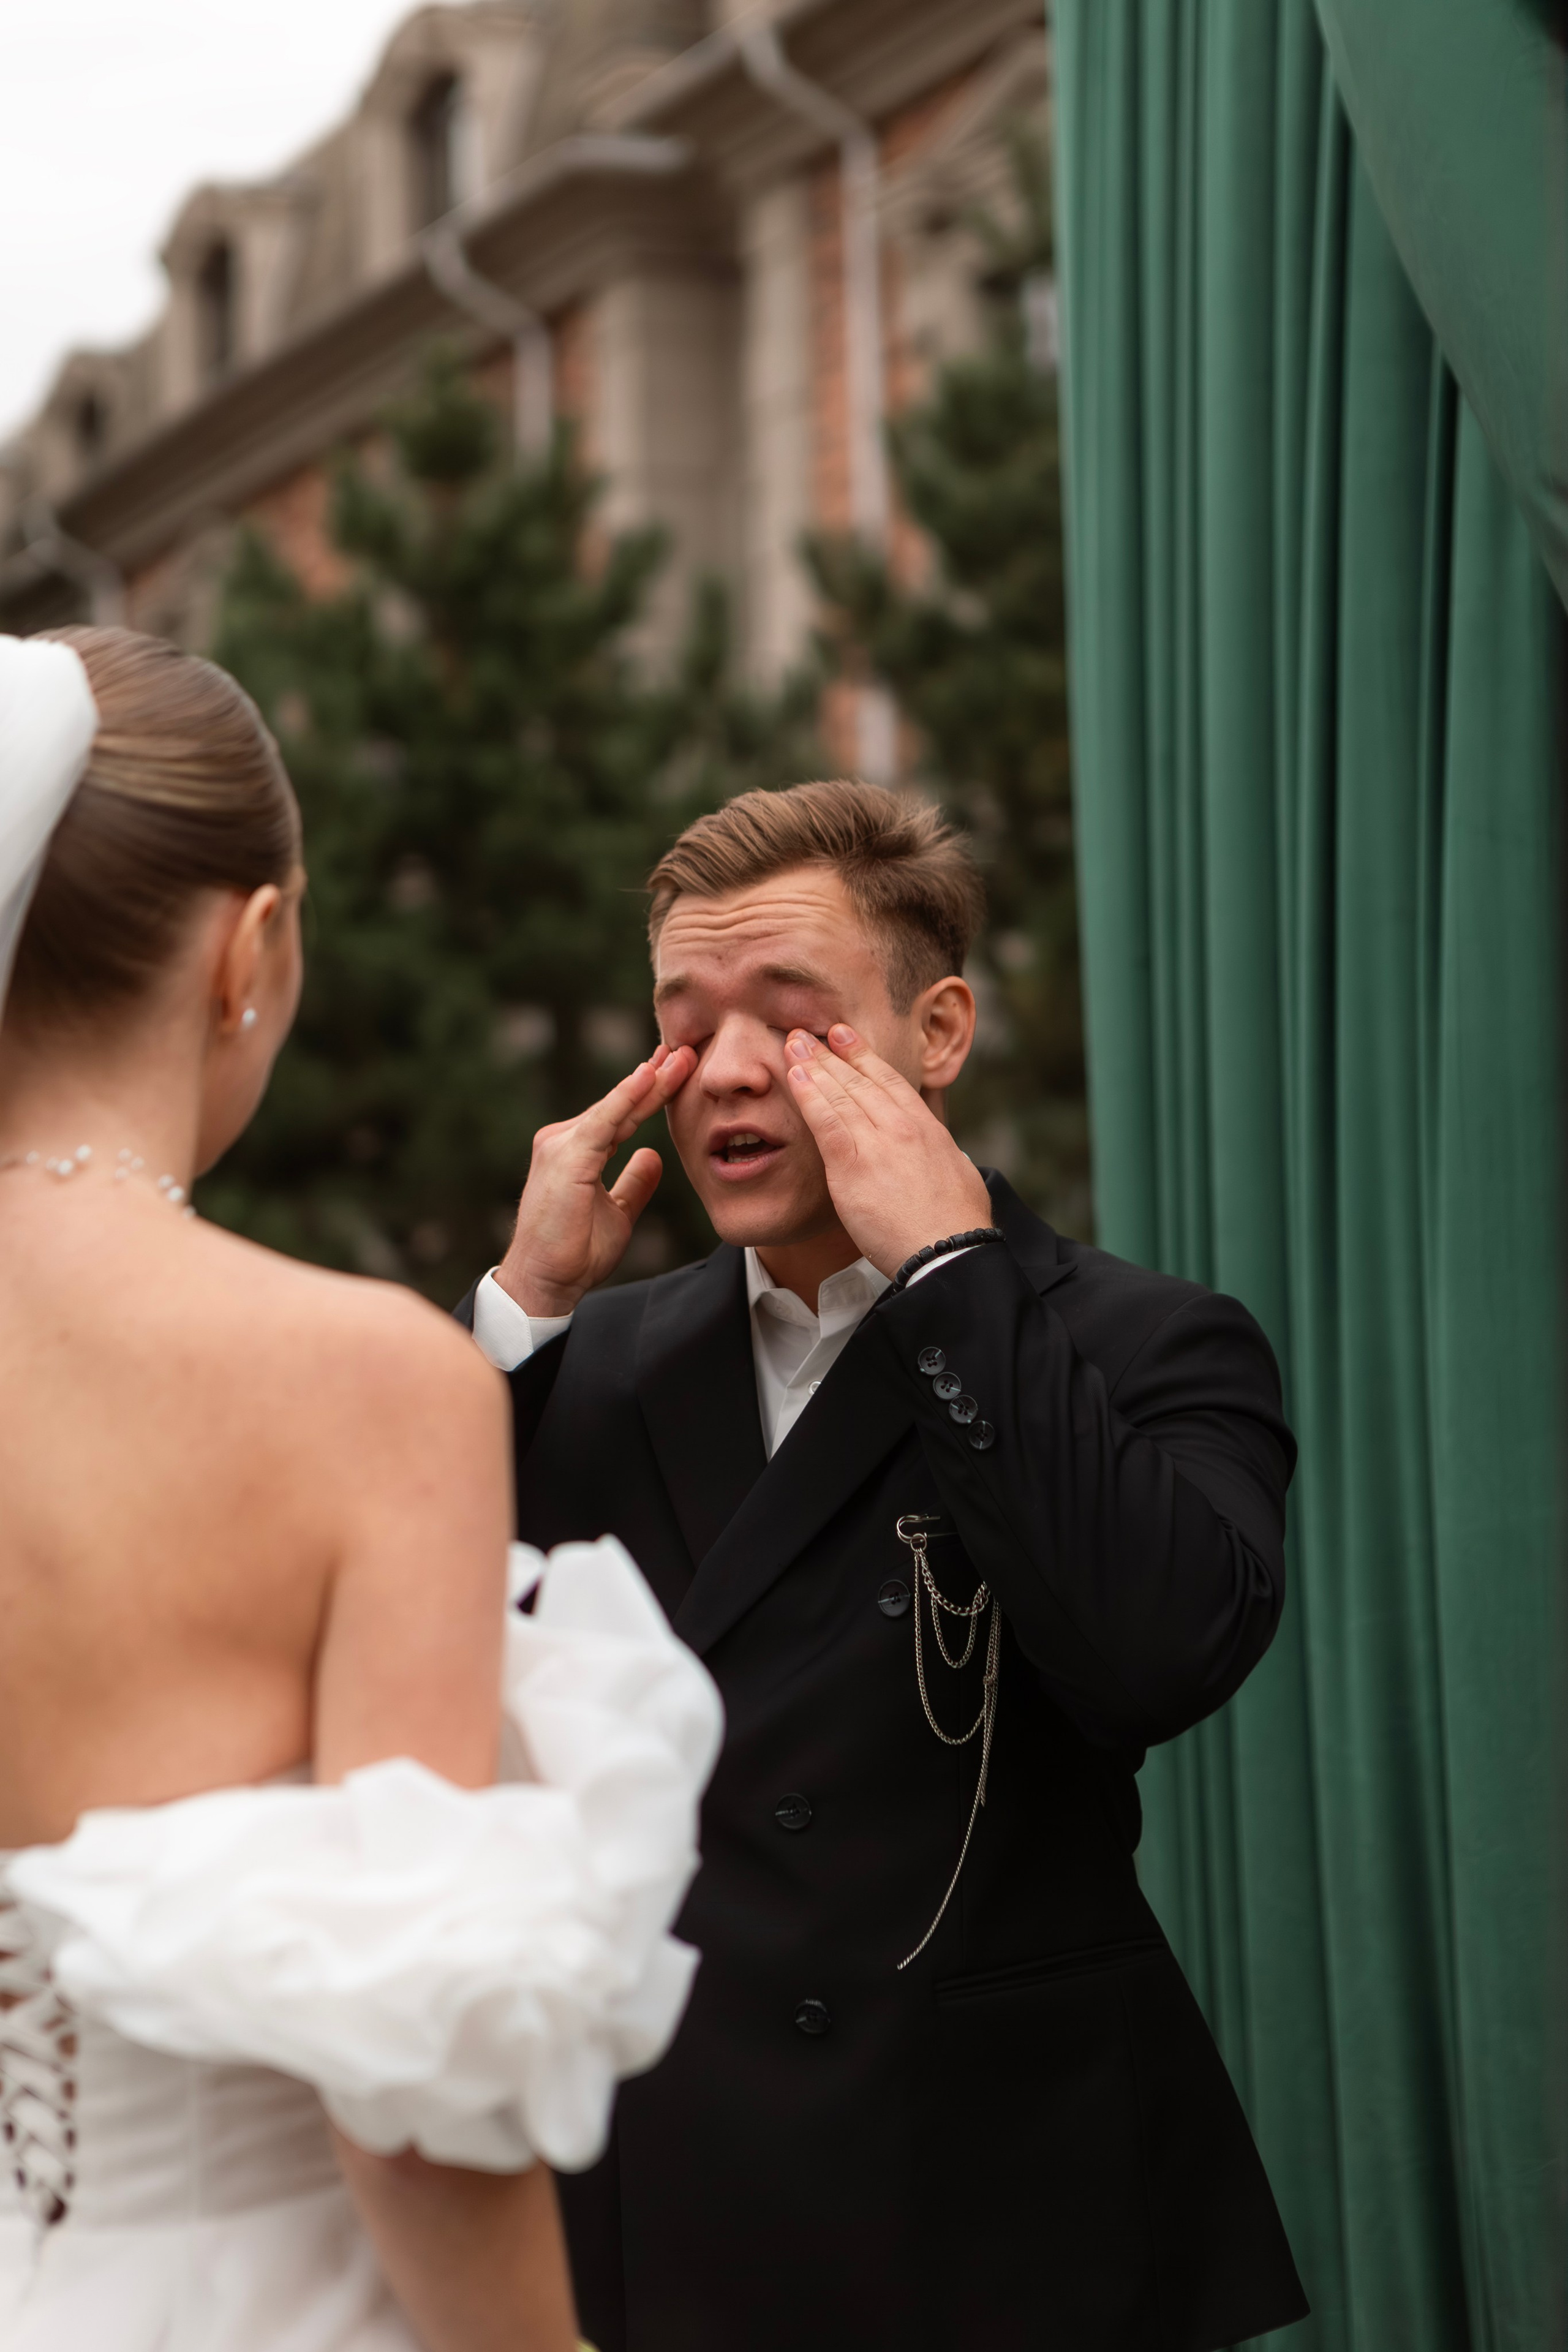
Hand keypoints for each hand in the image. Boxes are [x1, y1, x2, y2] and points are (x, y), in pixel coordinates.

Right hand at [496, 1045, 694, 1316]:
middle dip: (655, 1077)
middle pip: (619, 1105)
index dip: (651, 1094)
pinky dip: (627, 1098)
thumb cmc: (574, 1253)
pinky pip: (604, 1122)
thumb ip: (634, 1183)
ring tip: (680, 1057)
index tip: (678, 1070)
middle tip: (685, 1050)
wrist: (545, 1281)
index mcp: (576, 1151)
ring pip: (615, 1107)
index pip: (621, 1116)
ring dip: (650, 1081)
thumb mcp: (617, 1213)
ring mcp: (561, 1145)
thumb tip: (655, 1156)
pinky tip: (649, 1076)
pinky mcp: (566, 1156)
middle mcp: (564, 1140)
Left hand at [784, 1024, 992, 1276]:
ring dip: (813, 1066)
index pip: (889, 1081)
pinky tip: (794, 1076)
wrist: (949, 1251)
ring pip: (840, 1094)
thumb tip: (946, 1157)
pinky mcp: (853, 1165)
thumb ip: (943, 1158)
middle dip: (830, 1054)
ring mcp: (877, 1142)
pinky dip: (808, 1095)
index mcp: (927, 1128)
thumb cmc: (959, 1224)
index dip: (863, 1056)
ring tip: (792, 1044)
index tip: (844, 1036)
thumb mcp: (962, 1176)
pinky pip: (825, 1121)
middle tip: (806, 1034)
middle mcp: (901, 1126)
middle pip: (859, 1081)